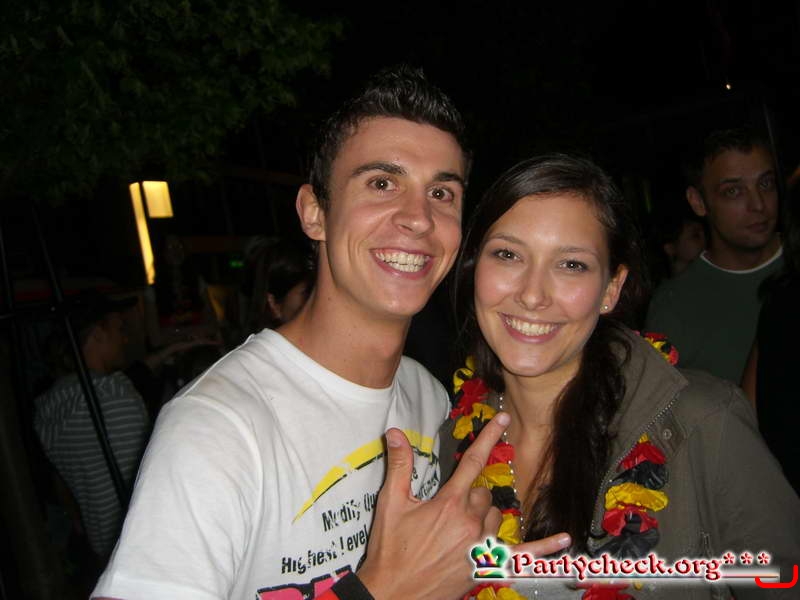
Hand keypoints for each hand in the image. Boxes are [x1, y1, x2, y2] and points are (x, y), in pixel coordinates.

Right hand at [357, 413, 570, 599]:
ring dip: (482, 517)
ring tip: (454, 532)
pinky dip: (545, 549)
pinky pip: (524, 557)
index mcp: (449, 504)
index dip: (487, 438)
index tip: (502, 418)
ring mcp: (481, 546)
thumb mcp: (391, 504)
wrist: (393, 593)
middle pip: (483, 494)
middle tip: (442, 512)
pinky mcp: (487, 567)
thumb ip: (399, 465)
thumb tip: (395, 432)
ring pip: (496, 518)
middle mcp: (470, 523)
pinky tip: (564, 540)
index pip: (472, 462)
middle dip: (468, 496)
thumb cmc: (390, 550)